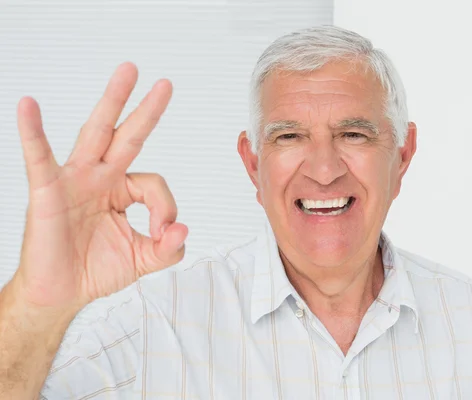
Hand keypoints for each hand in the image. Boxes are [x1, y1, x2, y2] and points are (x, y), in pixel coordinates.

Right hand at [11, 62, 187, 309]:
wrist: (61, 293)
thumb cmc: (97, 270)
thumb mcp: (144, 259)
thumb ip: (169, 247)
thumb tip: (183, 230)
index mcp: (122, 190)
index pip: (154, 183)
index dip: (166, 206)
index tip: (164, 230)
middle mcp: (101, 178)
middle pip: (127, 136)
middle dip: (145, 110)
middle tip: (165, 83)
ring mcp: (75, 180)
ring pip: (95, 134)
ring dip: (112, 102)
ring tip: (128, 72)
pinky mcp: (48, 191)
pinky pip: (39, 158)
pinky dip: (32, 132)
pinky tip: (28, 106)